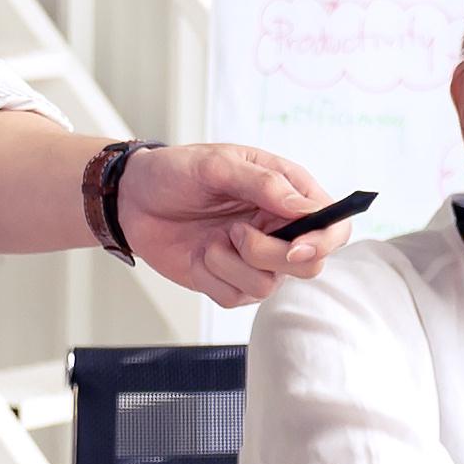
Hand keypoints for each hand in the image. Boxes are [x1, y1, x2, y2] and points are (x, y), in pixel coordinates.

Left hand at [121, 141, 356, 306]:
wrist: (130, 199)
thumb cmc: (176, 172)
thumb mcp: (217, 164)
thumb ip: (265, 184)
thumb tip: (308, 209)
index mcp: (288, 194)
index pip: (333, 227)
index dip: (324, 242)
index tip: (296, 245)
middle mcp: (280, 229)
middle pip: (309, 265)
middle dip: (270, 255)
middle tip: (236, 233)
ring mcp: (257, 259)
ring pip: (269, 285)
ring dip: (231, 265)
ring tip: (209, 240)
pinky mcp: (230, 281)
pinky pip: (236, 298)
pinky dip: (212, 278)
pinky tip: (199, 255)